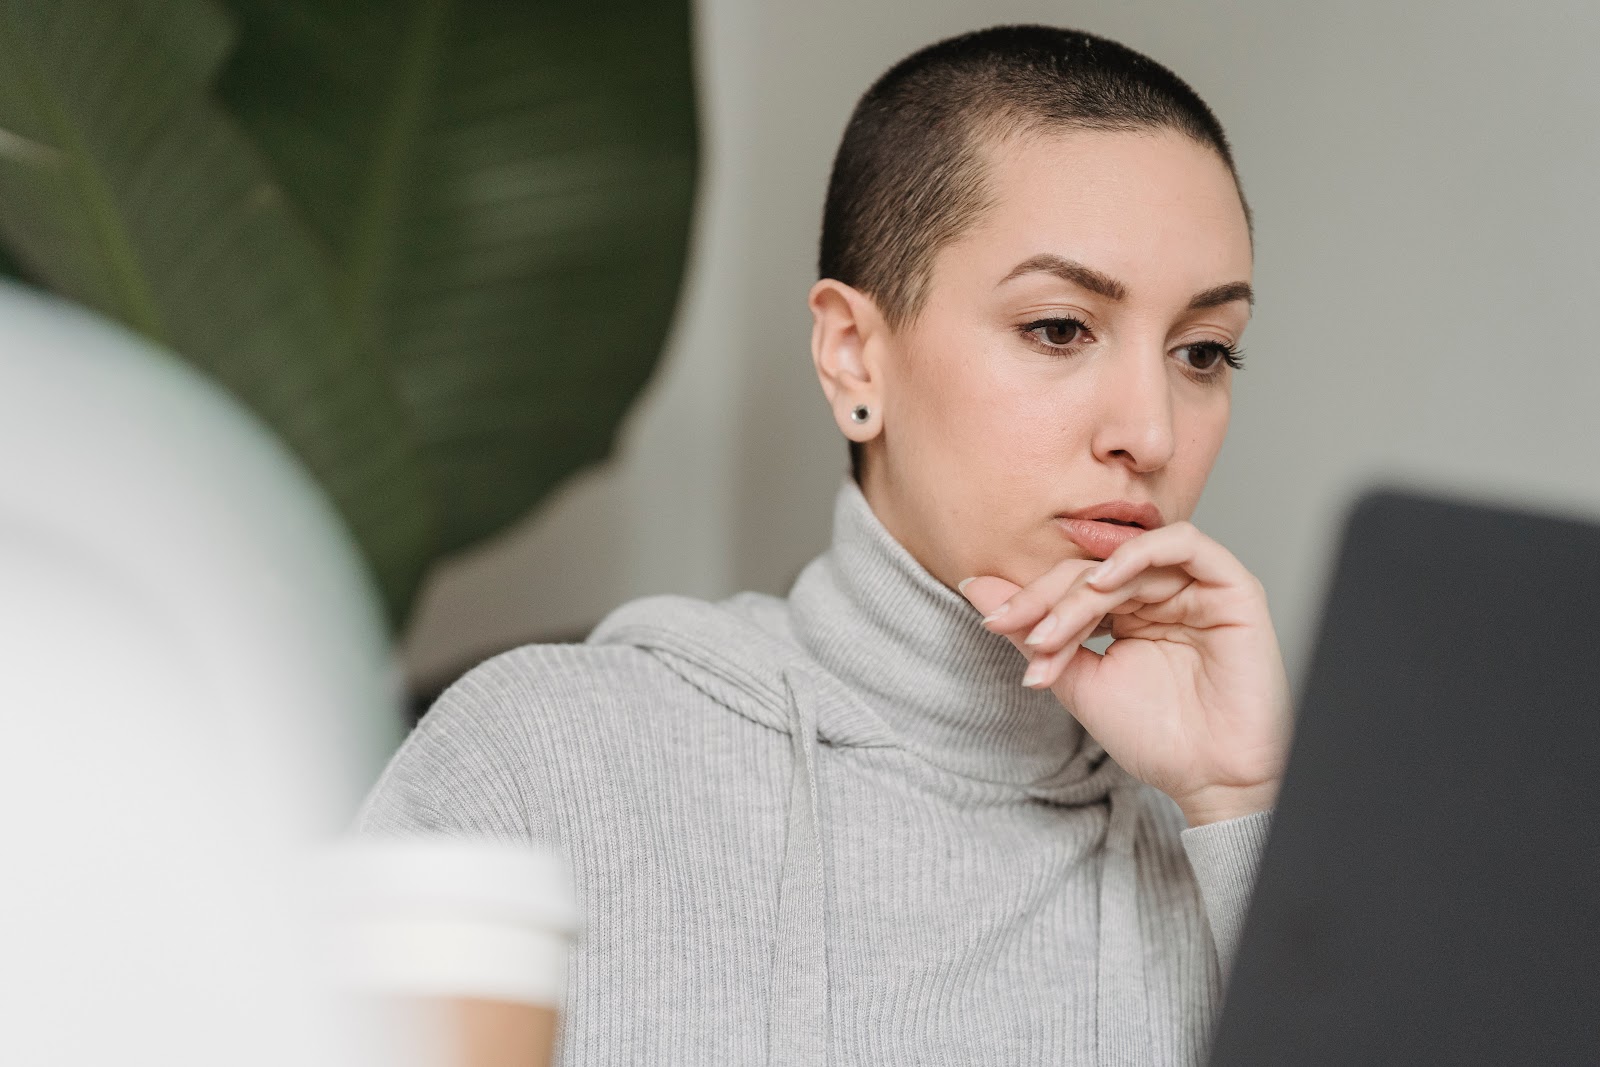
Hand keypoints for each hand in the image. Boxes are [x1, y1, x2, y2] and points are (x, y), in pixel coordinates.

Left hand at [959, 522, 1291, 825]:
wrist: (1210, 780)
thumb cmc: (1156, 737)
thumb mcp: (1080, 682)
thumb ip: (1034, 634)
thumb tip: (975, 585)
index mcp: (1129, 611)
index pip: (1071, 584)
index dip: (1030, 601)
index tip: (992, 625)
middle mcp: (1162, 593)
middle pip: (1093, 569)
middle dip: (1049, 599)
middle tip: (1021, 632)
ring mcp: (1197, 588)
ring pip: (1126, 560)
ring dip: (1082, 591)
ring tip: (1056, 628)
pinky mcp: (1232, 588)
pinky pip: (1187, 544)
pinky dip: (1139, 554)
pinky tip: (1104, 581)